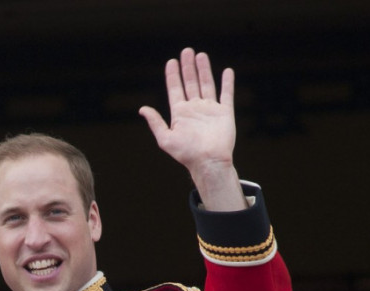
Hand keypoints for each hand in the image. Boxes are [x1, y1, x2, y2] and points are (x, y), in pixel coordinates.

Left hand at [139, 48, 245, 209]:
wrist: (208, 161)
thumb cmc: (186, 153)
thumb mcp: (165, 138)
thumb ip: (155, 122)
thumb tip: (142, 109)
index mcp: (180, 113)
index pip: (175, 89)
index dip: (173, 75)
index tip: (171, 61)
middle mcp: (194, 109)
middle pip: (190, 83)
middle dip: (188, 67)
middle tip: (186, 51)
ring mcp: (210, 109)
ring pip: (206, 84)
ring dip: (204, 70)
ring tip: (200, 55)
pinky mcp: (225, 113)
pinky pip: (226, 94)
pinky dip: (227, 82)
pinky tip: (227, 71)